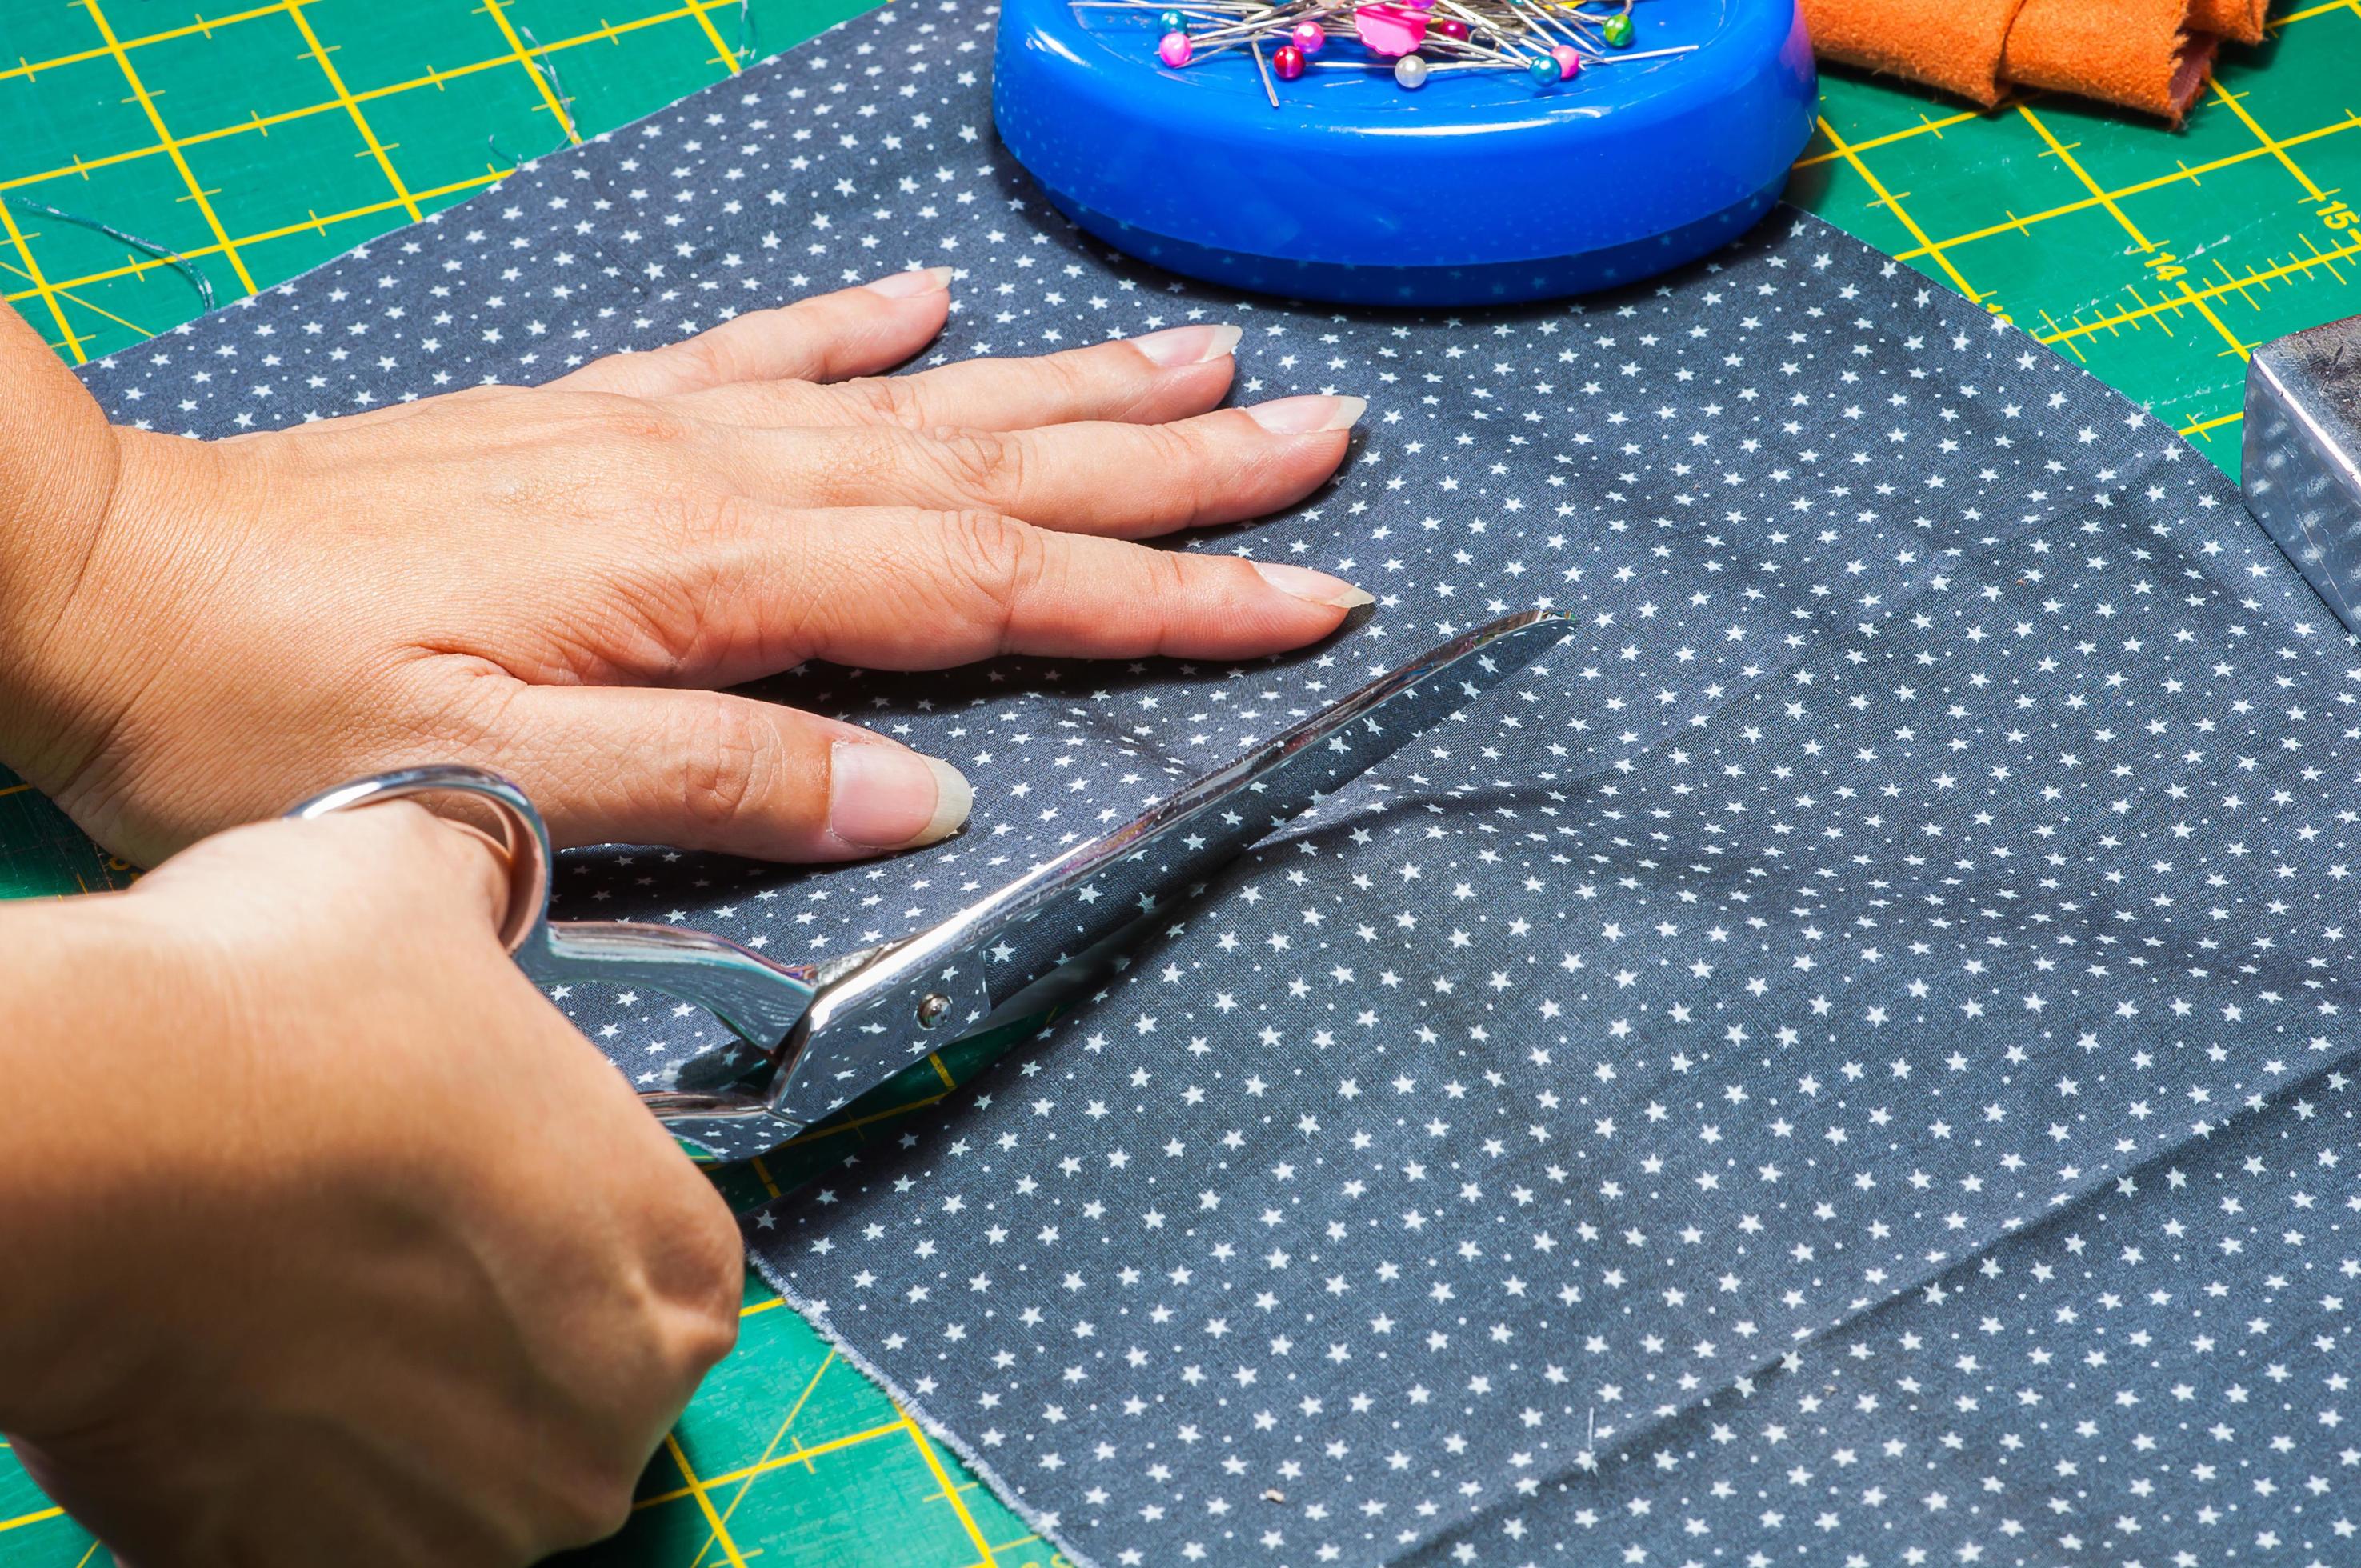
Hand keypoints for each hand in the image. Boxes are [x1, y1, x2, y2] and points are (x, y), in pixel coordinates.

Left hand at [0, 269, 1369, 867]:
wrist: (102, 574)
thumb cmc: (276, 713)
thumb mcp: (488, 789)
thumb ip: (715, 782)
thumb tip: (921, 803)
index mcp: (712, 577)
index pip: (989, 593)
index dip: (1160, 603)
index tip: (1308, 600)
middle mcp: (712, 481)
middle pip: (989, 477)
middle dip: (1169, 475)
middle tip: (1323, 438)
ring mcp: (654, 436)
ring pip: (911, 408)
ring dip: (1066, 396)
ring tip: (1203, 373)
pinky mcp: (589, 421)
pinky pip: (759, 359)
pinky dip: (860, 333)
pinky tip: (933, 307)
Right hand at [0, 804, 742, 1563]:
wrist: (87, 1137)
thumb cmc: (287, 1013)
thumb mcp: (432, 890)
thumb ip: (490, 909)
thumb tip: (475, 885)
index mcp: (681, 1267)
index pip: (659, 1261)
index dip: (561, 1213)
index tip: (479, 1177)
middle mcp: (610, 1424)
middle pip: (569, 1377)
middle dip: (485, 1319)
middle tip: (375, 1238)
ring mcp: (468, 1528)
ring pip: (449, 1462)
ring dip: (390, 1401)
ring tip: (289, 1295)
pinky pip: (326, 1525)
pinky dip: (287, 1466)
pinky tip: (232, 1367)